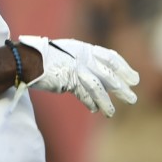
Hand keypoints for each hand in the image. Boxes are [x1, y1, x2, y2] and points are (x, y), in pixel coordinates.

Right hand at [18, 35, 139, 116]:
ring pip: (96, 86)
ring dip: (106, 101)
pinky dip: (89, 101)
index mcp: (84, 49)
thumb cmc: (46, 58)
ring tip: (112, 112)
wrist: (27, 59)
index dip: (124, 68)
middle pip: (108, 73)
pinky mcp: (66, 80)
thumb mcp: (69, 56)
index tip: (134, 78)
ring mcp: (74, 68)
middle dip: (121, 87)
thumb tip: (101, 80)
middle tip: (132, 98)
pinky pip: (82, 93)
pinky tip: (95, 109)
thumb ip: (84, 64)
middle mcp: (82, 57)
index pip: (110, 57)